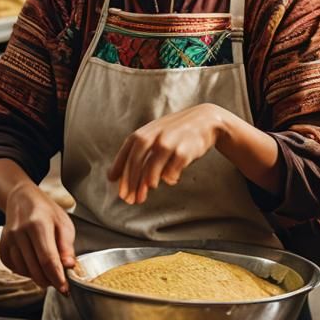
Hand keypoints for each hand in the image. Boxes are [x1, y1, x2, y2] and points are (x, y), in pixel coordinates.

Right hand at [0, 182, 75, 292]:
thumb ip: (66, 245)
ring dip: (38, 277)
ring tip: (49, 274)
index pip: (48, 258)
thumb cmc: (47, 211)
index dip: (57, 277)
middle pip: (34, 267)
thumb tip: (69, 266)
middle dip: (49, 280)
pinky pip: (13, 267)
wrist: (22, 199)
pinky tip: (35, 267)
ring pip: (23, 269)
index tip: (65, 289)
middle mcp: (20, 232)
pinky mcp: (1, 245)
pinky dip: (25, 272)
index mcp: (38, 224)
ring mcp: (8, 239)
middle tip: (59, 284)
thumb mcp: (63, 223)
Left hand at [108, 103, 225, 204]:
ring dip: (148, 182)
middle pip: (137, 159)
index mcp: (146, 132)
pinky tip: (170, 181)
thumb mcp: (156, 135)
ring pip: (154, 165)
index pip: (127, 152)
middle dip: (131, 180)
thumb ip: (140, 153)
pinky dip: (170, 177)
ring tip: (144, 194)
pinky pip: (174, 168)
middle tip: (127, 198)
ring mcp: (170, 142)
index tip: (114, 184)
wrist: (206, 121)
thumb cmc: (176, 132)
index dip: (119, 168)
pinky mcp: (186, 150)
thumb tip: (116, 177)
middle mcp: (156, 135)